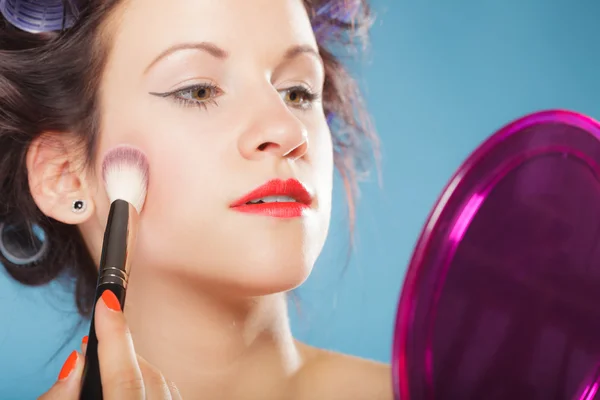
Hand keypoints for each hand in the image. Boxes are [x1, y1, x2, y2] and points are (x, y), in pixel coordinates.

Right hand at [39, 290, 181, 398]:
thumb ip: (61, 397)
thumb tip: (75, 362)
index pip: (124, 374)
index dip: (114, 335)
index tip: (106, 301)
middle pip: (145, 374)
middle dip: (120, 353)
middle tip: (90, 345)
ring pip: (163, 383)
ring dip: (137, 369)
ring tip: (109, 369)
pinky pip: (171, 395)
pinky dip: (153, 384)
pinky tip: (135, 386)